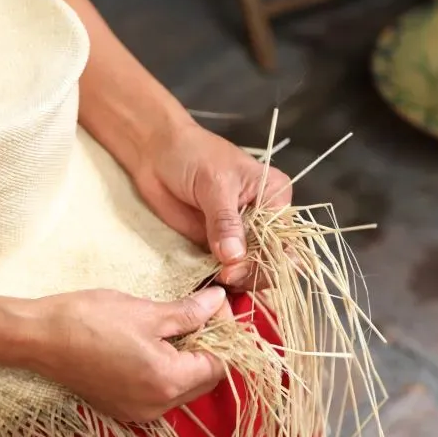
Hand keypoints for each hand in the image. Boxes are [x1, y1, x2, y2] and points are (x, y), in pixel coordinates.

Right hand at [25, 286, 230, 421]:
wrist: (37, 338)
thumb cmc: (88, 320)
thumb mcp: (145, 311)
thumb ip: (189, 312)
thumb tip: (219, 301)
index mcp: (168, 382)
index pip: (219, 363)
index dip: (221, 333)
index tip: (211, 305)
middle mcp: (157, 406)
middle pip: (204, 380)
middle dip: (206, 347)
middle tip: (194, 313)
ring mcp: (137, 411)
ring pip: (181, 388)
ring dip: (185, 360)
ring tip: (170, 327)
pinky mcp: (120, 408)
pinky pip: (158, 393)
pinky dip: (163, 371)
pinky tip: (148, 345)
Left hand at [131, 121, 292, 289]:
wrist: (155, 152)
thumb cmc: (191, 154)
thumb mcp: (214, 184)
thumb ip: (225, 221)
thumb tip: (235, 256)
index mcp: (273, 196)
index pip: (283, 238)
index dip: (267, 259)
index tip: (238, 268)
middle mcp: (261, 218)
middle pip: (270, 259)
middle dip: (252, 273)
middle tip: (226, 276)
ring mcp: (237, 234)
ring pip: (248, 269)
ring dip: (236, 280)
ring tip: (217, 280)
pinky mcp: (213, 245)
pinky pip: (222, 269)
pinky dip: (217, 279)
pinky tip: (209, 284)